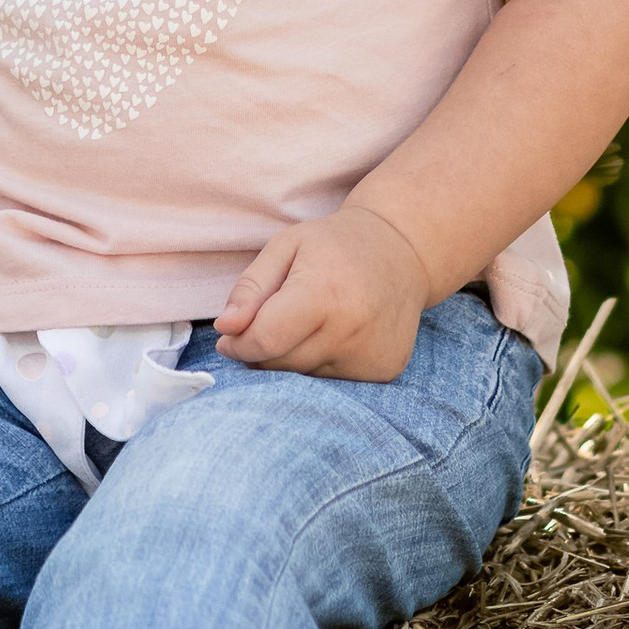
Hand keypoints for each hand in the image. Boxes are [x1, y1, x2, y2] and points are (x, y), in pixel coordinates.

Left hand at [215, 204, 428, 382]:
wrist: (402, 252)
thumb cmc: (334, 246)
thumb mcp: (285, 247)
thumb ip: (250, 288)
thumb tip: (226, 328)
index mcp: (325, 293)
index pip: (265, 340)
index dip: (238, 344)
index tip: (229, 335)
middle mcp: (353, 330)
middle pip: (281, 364)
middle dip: (263, 350)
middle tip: (271, 321)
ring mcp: (372, 355)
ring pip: (304, 377)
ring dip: (292, 357)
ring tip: (310, 321)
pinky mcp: (385, 371)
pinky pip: (332, 383)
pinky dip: (321, 363)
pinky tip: (334, 334)